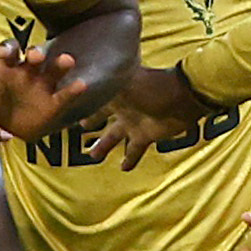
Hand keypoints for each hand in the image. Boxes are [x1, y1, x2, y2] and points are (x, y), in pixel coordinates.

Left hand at [0, 41, 88, 139]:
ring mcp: (43, 85)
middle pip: (35, 56)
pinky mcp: (53, 103)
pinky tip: (81, 85)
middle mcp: (28, 71)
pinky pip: (64, 95)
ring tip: (67, 61)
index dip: (8, 49)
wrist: (3, 127)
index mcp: (8, 65)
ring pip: (53, 71)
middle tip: (35, 57)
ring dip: (60, 65)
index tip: (4, 54)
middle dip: (36, 53)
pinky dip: (73, 90)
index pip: (10, 50)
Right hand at [86, 66, 207, 169]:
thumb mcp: (124, 83)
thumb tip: (81, 82)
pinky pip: (134, 150)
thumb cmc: (153, 87)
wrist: (182, 99)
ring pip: (114, 137)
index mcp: (115, 92)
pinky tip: (123, 168)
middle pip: (102, 116)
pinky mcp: (146, 135)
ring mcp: (134, 122)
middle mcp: (122, 107)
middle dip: (92, 120)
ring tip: (93, 156)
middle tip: (80, 127)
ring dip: (104, 146)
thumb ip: (103, 84)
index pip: (94, 97)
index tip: (68, 106)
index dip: (82, 101)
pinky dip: (130, 159)